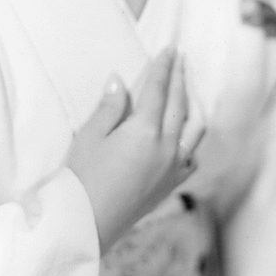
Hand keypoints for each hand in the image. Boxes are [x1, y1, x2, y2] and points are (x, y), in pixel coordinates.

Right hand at [66, 48, 204, 253]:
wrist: (85, 225)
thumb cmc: (81, 178)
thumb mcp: (90, 136)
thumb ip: (110, 106)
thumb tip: (119, 80)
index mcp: (144, 131)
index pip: (158, 90)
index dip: (163, 67)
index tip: (169, 49)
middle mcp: (165, 148)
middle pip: (179, 104)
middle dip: (180, 77)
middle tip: (181, 57)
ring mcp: (171, 168)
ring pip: (193, 129)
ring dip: (191, 104)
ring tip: (187, 89)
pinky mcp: (170, 186)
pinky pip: (191, 157)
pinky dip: (192, 140)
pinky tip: (186, 134)